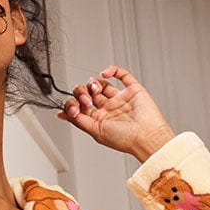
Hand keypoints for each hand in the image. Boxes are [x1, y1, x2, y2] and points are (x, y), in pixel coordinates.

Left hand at [57, 65, 174, 162]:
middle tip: (86, 99)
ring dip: (93, 82)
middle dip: (82, 92)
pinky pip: (122, 75)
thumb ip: (79, 121)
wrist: (146, 136)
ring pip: (101, 83)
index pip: (80, 106)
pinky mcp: (132, 90)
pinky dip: (112, 70)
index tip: (74, 107)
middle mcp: (108, 109)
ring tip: (95, 89)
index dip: (74, 103)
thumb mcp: (96, 131)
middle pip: (88, 93)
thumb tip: (63, 114)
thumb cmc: (125, 139)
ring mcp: (120, 98)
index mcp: (99, 120)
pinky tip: (105, 73)